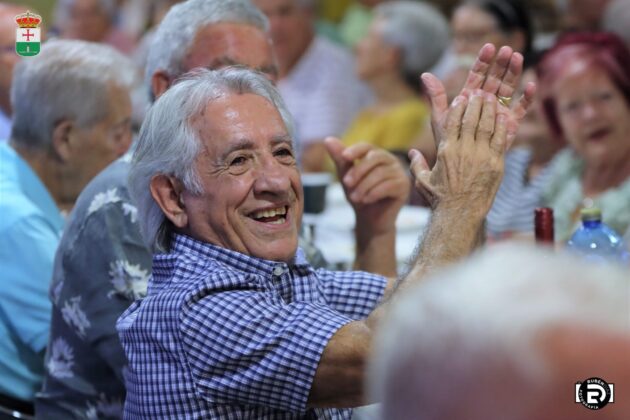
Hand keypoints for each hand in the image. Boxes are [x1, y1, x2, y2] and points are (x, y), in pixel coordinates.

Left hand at [325, 137, 408, 234]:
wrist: (369, 219)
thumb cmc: (358, 195)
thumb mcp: (346, 177)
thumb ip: (340, 159)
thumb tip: (328, 140)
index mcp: (376, 155)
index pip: (367, 146)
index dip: (356, 150)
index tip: (344, 157)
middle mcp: (391, 160)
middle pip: (375, 157)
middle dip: (358, 170)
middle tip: (346, 183)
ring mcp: (399, 173)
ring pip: (381, 173)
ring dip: (364, 186)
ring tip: (354, 198)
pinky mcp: (404, 186)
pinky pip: (389, 186)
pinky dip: (374, 193)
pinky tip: (366, 200)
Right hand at [410, 90, 507, 218]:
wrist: (460, 215)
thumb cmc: (440, 199)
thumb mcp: (423, 181)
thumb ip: (417, 164)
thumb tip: (412, 152)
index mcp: (446, 151)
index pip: (452, 122)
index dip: (458, 107)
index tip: (461, 98)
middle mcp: (464, 150)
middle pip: (471, 119)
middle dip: (475, 103)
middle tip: (479, 93)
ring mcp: (481, 156)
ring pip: (487, 125)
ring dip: (489, 109)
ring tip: (490, 99)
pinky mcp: (496, 163)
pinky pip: (500, 139)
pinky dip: (501, 125)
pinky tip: (502, 116)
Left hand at [423, 44, 535, 148]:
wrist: (459, 164)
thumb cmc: (448, 141)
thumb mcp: (441, 117)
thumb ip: (436, 96)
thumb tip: (425, 74)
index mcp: (470, 97)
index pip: (478, 75)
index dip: (483, 61)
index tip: (489, 47)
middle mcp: (486, 101)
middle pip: (495, 78)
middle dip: (501, 63)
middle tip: (506, 49)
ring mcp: (499, 110)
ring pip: (509, 88)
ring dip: (514, 73)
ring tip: (517, 58)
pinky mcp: (510, 123)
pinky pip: (521, 109)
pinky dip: (527, 98)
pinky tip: (531, 86)